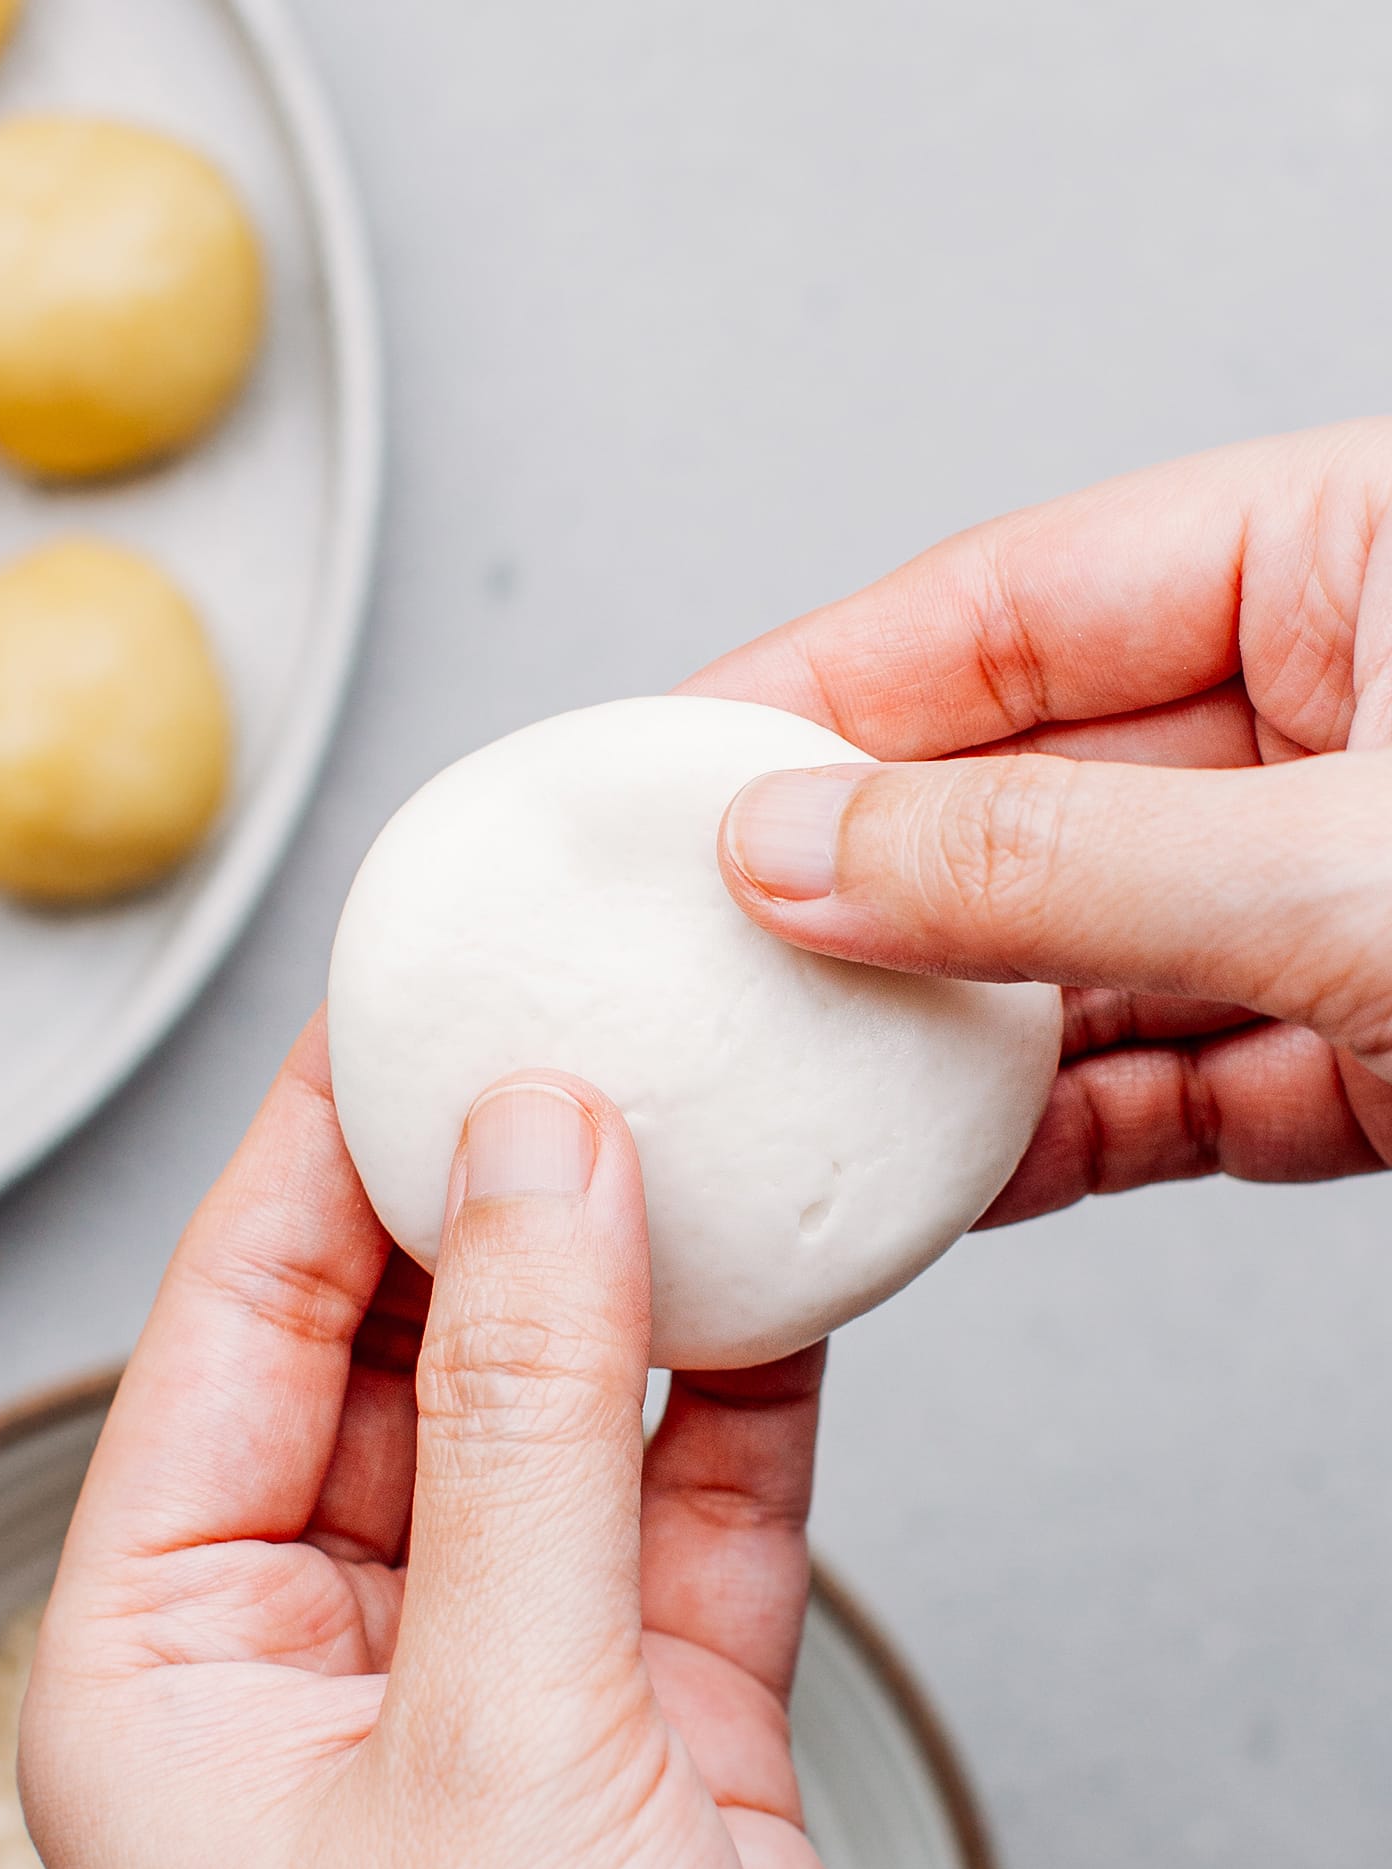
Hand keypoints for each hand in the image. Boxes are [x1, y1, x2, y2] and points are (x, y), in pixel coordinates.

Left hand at [19, 1021, 912, 1868]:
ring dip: (633, 1280)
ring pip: (558, 1409)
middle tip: (585, 1033)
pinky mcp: (646, 1713)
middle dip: (494, 1194)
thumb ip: (532, 1425)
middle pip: (403, 1342)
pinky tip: (787, 1285)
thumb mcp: (500, 1738)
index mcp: (173, 1656)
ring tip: (698, 1124)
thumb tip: (540, 1160)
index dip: (325, 1145)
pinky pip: (687, 1499)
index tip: (418, 998)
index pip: (238, 1321)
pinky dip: (745, 1394)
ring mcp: (495, 1672)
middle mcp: (320, 1647)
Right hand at [691, 420, 1391, 1220]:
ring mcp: (1356, 892)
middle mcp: (1359, 720)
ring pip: (1096, 954)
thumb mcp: (1345, 869)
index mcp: (1372, 561)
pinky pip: (1179, 1083)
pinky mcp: (1378, 1048)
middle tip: (711, 939)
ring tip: (809, 1075)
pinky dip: (1064, 1136)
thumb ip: (1062, 860)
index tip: (682, 759)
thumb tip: (811, 847)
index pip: (1032, 596)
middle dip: (876, 882)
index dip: (834, 682)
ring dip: (953, 1037)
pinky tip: (954, 1170)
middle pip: (1041, 786)